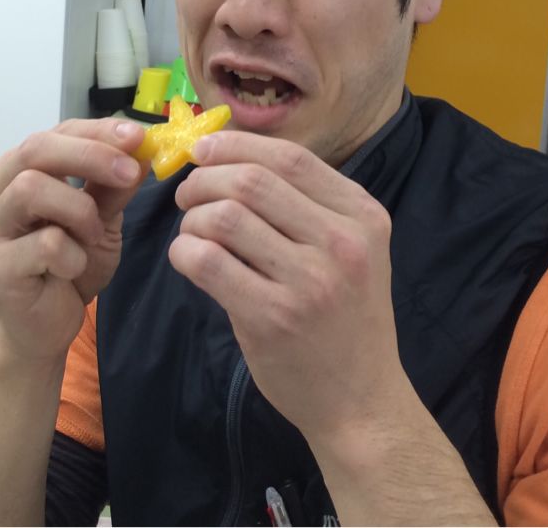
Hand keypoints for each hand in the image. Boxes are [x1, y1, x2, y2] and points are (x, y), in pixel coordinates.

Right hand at [0, 118, 146, 361]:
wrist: (49, 325)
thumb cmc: (69, 265)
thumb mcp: (103, 219)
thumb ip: (115, 186)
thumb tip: (142, 149)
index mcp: (22, 171)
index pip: (56, 132)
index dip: (96, 131)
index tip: (137, 135)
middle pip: (34, 150)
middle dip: (89, 155)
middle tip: (129, 171)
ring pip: (30, 188)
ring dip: (78, 209)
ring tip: (93, 234)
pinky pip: (43, 244)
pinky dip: (72, 255)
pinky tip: (73, 268)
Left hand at [168, 131, 405, 445]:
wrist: (362, 401)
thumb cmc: (346, 319)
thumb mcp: (353, 250)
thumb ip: (307, 206)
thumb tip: (232, 158)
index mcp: (363, 216)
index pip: (290, 157)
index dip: (236, 145)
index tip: (203, 149)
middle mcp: (342, 243)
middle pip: (251, 181)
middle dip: (204, 179)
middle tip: (187, 196)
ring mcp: (310, 282)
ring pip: (225, 217)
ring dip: (192, 218)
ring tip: (192, 233)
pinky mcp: (273, 318)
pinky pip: (208, 262)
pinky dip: (184, 252)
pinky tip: (188, 260)